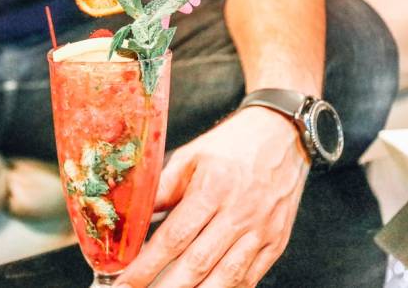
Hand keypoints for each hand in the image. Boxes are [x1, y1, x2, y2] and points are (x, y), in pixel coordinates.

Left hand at [115, 107, 309, 287]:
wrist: (282, 135)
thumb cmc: (231, 145)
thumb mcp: (190, 156)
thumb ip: (161, 188)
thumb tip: (131, 214)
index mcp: (212, 190)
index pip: (173, 238)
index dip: (146, 265)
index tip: (124, 282)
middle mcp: (238, 214)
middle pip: (196, 264)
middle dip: (164, 287)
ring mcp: (260, 232)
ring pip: (225, 278)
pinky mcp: (276, 243)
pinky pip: (250, 278)